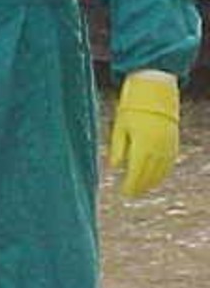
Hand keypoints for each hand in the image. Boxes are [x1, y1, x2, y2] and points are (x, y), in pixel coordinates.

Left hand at [109, 70, 179, 197]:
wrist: (155, 92)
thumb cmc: (131, 108)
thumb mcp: (119, 127)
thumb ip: (117, 148)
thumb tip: (114, 167)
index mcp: (142, 146)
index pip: (136, 173)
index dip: (130, 185)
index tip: (124, 193)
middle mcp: (157, 149)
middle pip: (149, 175)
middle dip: (140, 186)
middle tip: (131, 194)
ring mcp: (168, 146)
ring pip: (161, 171)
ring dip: (152, 182)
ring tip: (142, 188)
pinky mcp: (173, 142)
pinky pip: (169, 163)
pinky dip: (162, 173)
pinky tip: (155, 177)